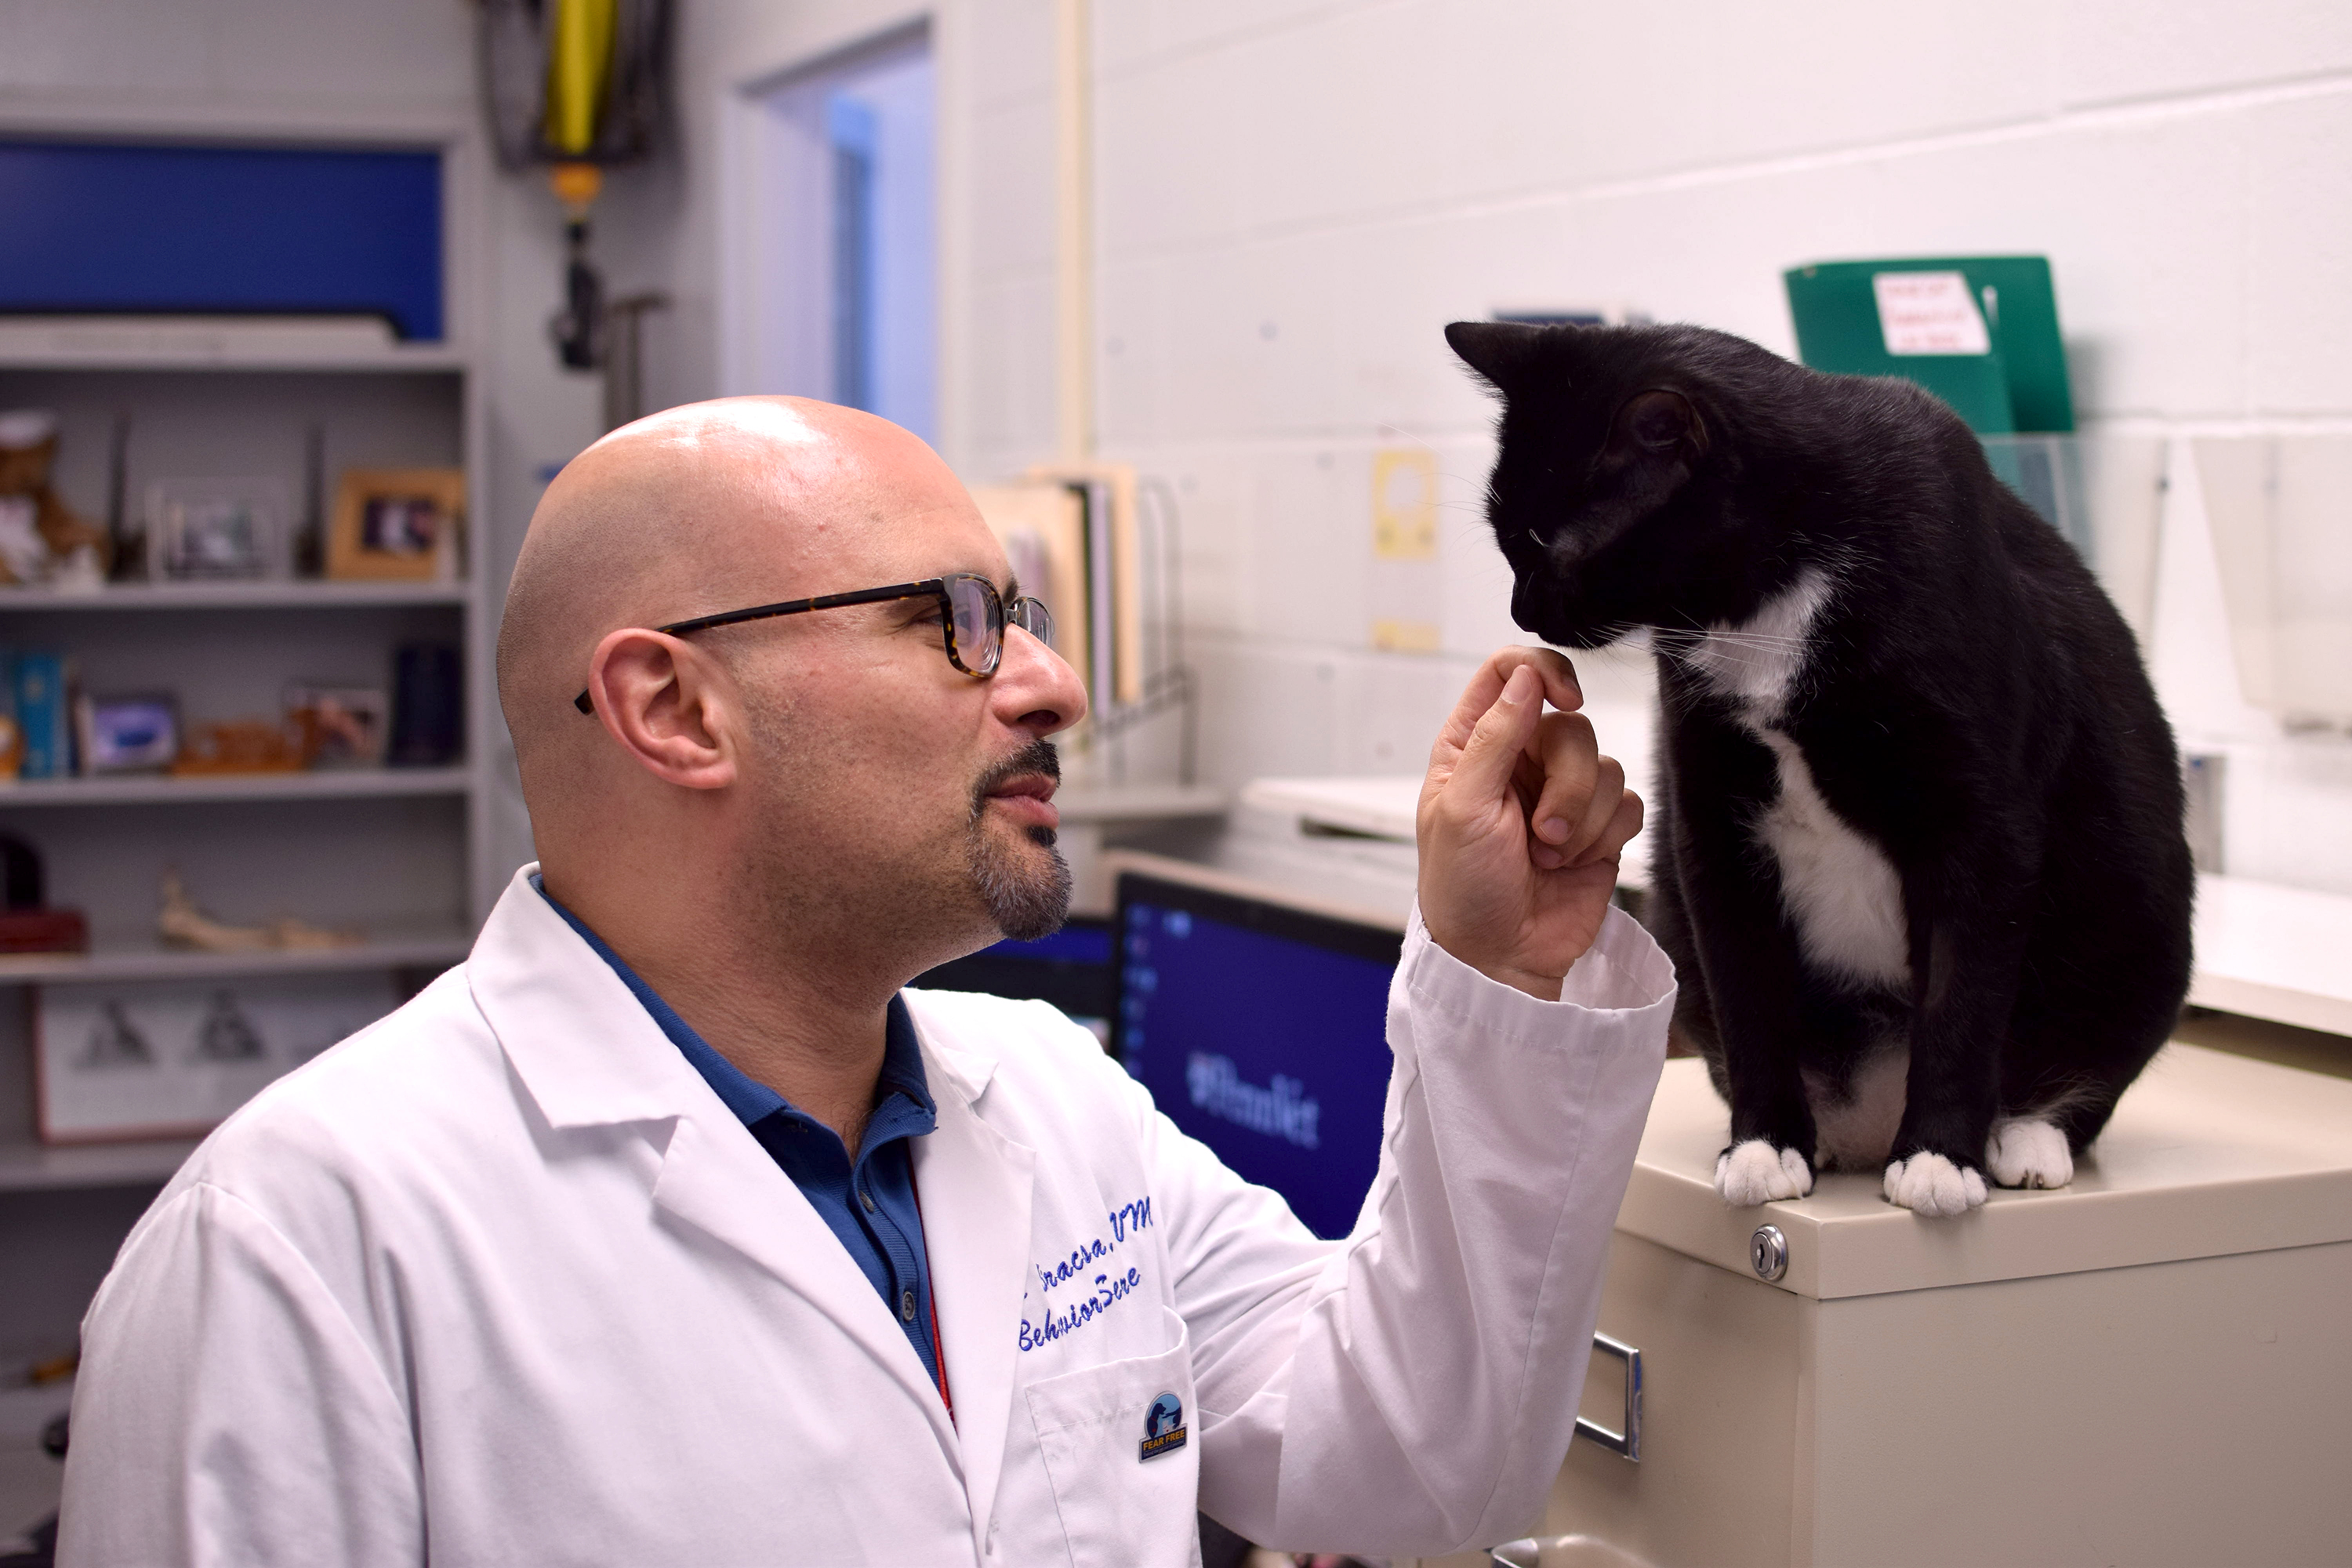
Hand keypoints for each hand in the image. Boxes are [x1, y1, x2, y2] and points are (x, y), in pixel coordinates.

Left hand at [1416, 648, 1644, 998]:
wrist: (1499, 954)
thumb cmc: (1463, 886)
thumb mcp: (1462, 807)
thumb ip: (1494, 736)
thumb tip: (1525, 676)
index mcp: (1473, 744)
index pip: (1511, 672)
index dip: (1545, 672)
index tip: (1566, 699)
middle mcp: (1520, 760)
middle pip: (1573, 726)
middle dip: (1567, 783)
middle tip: (1539, 833)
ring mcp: (1562, 793)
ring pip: (1607, 766)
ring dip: (1582, 819)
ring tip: (1547, 856)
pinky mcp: (1598, 828)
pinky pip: (1630, 803)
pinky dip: (1605, 836)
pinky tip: (1573, 863)